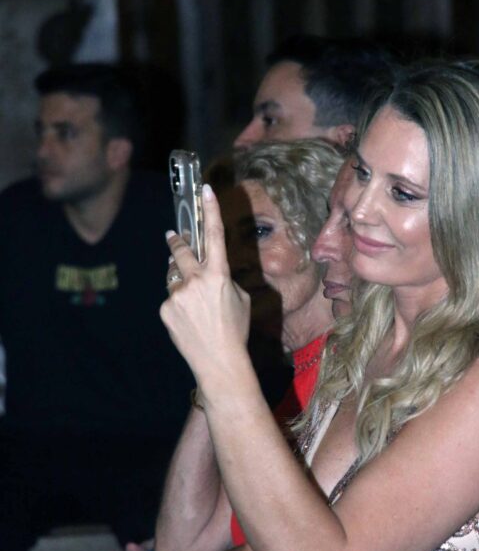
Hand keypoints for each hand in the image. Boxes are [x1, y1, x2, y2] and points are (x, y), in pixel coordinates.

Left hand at [160, 185, 250, 384]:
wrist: (219, 361)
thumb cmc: (235, 330)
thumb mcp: (240, 299)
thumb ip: (223, 280)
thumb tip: (208, 275)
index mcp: (219, 275)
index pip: (215, 235)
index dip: (211, 210)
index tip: (206, 189)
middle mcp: (196, 281)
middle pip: (181, 251)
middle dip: (176, 241)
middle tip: (172, 234)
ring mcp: (177, 294)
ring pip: (174, 278)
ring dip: (181, 282)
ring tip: (194, 302)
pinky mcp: (165, 309)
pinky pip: (170, 298)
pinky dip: (178, 305)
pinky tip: (188, 320)